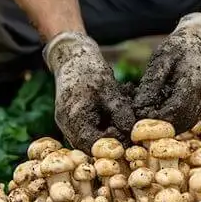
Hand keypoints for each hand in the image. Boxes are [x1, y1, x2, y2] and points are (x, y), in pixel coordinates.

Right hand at [44, 32, 135, 150]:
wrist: (71, 54)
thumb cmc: (89, 69)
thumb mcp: (108, 88)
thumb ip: (120, 111)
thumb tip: (133, 132)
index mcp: (74, 119)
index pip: (92, 145)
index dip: (112, 146)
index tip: (131, 139)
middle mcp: (67, 125)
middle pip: (90, 145)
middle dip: (111, 141)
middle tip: (131, 133)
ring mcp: (68, 123)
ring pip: (91, 138)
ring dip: (108, 133)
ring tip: (125, 123)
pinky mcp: (73, 118)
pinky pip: (89, 129)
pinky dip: (103, 125)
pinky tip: (116, 116)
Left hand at [134, 13, 200, 132]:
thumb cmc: (182, 45)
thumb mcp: (163, 57)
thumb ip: (152, 82)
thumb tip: (139, 106)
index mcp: (194, 81)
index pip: (175, 110)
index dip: (156, 118)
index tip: (139, 118)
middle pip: (182, 121)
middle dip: (161, 125)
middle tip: (141, 121)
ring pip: (188, 123)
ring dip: (168, 124)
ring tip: (150, 117)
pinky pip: (192, 117)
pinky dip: (177, 119)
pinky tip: (162, 113)